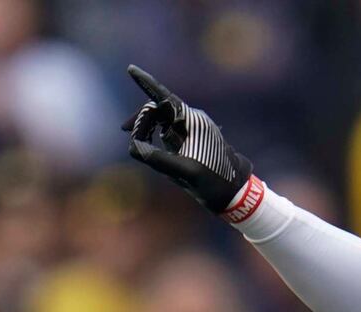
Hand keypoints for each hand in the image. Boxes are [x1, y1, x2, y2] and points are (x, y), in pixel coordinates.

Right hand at [122, 64, 252, 214]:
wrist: (235, 192)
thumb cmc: (214, 182)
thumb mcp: (184, 173)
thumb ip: (157, 159)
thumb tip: (133, 146)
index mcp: (193, 122)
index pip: (165, 97)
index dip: (146, 82)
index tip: (130, 69)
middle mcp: (193, 120)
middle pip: (160, 108)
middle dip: (141, 117)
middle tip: (125, 129)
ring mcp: (193, 128)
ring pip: (163, 117)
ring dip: (147, 124)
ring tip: (131, 135)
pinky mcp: (193, 138)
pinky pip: (169, 127)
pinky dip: (155, 131)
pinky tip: (147, 140)